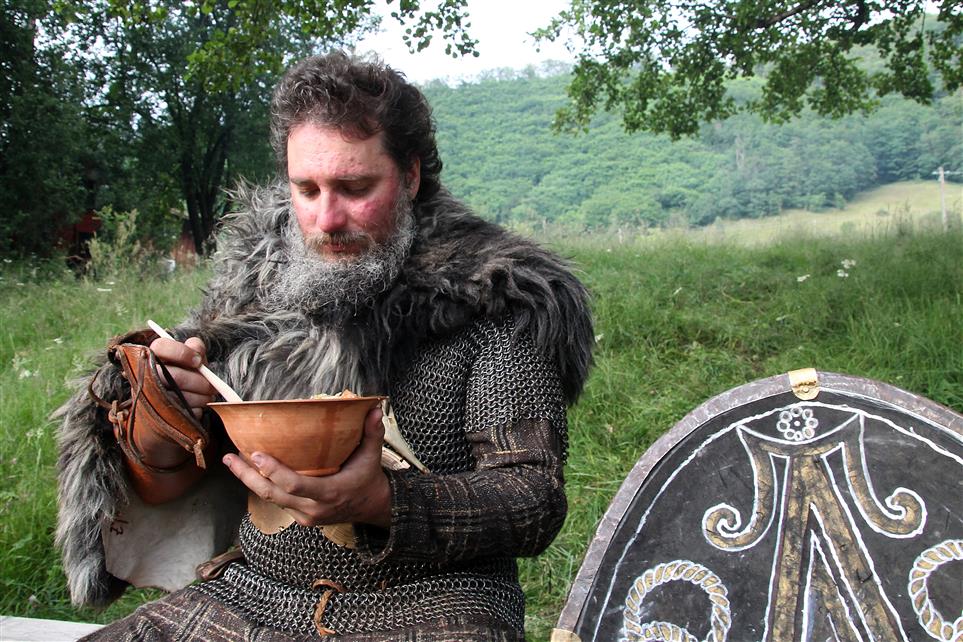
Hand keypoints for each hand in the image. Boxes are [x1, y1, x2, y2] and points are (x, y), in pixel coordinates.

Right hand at [149, 336, 216, 417]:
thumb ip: (195, 348)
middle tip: (211, 386)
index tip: (198, 361)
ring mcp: (149, 395)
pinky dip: (195, 410)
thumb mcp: (191, 357)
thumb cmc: (186, 371)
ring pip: (180, 397)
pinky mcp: (157, 414)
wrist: (177, 399)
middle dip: (200, 382)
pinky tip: (197, 406)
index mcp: (152, 355)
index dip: (182, 353)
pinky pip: (182, 412)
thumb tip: (196, 349)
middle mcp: (146, 373)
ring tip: (208, 396)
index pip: (160, 346)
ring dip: (201, 397)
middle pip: (175, 376)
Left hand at [223, 407, 390, 528]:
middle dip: (247, 476)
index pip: (294, 486)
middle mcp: (313, 509)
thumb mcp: (371, 456)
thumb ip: (372, 433)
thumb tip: (375, 407)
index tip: (256, 454)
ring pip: (270, 499)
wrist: (373, 508)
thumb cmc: (369, 479)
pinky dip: (262, 486)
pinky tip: (250, 471)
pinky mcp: (301, 518)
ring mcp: (305, 516)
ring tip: (232, 461)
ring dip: (249, 480)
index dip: (273, 472)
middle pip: (271, 495)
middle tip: (230, 457)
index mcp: (329, 493)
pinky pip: (277, 502)